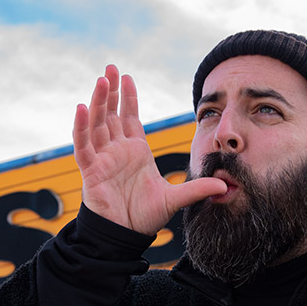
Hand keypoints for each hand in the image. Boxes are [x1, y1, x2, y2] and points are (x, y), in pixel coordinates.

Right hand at [73, 65, 225, 235]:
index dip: (128, 97)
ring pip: (97, 124)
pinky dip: (81, 128)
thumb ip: (197, 189)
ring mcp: (102, 159)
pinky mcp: (91, 171)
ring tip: (101, 80)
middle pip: (111, 114)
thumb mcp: (175, 198)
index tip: (127, 77)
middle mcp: (117, 151)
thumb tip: (224, 185)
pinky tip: (83, 108)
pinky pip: (83, 146)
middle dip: (110, 91)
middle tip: (110, 68)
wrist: (126, 236)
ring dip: (97, 102)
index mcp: (135, 152)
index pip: (129, 117)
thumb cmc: (144, 217)